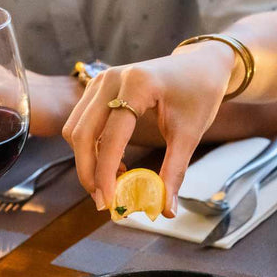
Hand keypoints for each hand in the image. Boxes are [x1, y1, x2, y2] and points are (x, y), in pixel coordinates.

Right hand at [62, 43, 235, 215]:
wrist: (201, 65)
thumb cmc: (199, 96)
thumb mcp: (190, 135)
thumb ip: (174, 172)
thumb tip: (166, 211)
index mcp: (137, 84)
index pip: (110, 136)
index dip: (105, 173)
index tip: (109, 203)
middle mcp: (111, 78)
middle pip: (80, 133)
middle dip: (88, 172)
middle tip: (103, 202)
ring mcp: (101, 80)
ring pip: (75, 129)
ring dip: (87, 161)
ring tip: (115, 183)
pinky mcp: (98, 87)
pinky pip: (82, 122)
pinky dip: (91, 148)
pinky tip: (115, 164)